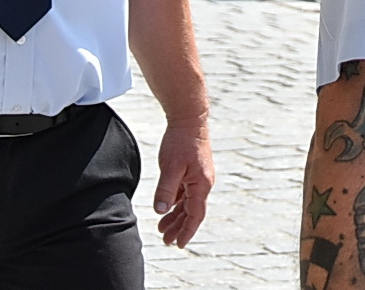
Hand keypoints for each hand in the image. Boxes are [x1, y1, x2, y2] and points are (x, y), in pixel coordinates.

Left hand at [152, 120, 213, 247]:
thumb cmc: (181, 142)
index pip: (195, 215)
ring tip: (163, 229)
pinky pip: (185, 193)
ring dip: (177, 216)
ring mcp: (199, 177)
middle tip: (166, 241)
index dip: (187, 231)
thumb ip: (166, 190)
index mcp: (201, 185)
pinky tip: (167, 208)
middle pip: (192, 212)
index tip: (179, 245)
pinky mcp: (192, 171)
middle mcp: (203, 183)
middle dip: (179, 228)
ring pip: (188, 203)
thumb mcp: (171, 167)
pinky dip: (176, 203)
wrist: (189, 119)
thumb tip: (161, 211)